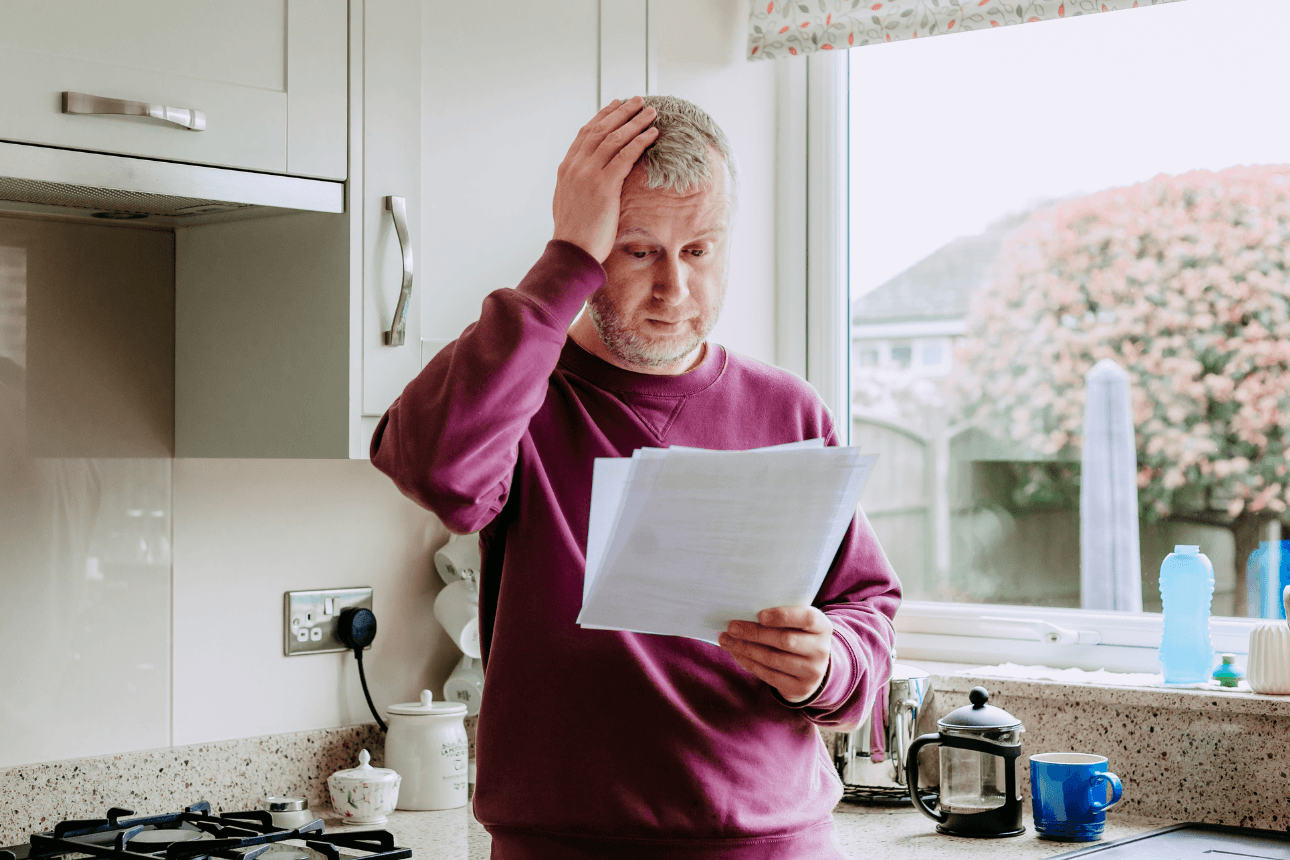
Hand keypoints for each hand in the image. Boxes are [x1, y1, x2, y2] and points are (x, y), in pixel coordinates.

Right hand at [552, 96, 658, 262]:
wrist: (571, 251)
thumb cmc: (574, 235)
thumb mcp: (569, 203)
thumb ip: (577, 186)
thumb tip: (587, 183)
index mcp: (567, 168)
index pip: (586, 133)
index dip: (603, 116)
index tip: (616, 105)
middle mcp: (576, 166)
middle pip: (601, 129)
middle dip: (621, 112)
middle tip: (637, 100)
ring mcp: (589, 174)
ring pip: (615, 138)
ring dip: (635, 122)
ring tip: (650, 112)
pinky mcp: (604, 185)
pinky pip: (626, 155)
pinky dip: (640, 141)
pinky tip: (653, 134)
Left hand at [718, 606, 833, 702]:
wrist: (812, 667)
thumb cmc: (798, 635)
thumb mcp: (798, 623)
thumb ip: (780, 616)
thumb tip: (743, 611)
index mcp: (822, 626)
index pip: (807, 618)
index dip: (783, 616)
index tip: (760, 615)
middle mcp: (821, 649)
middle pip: (785, 640)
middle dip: (754, 633)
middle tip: (732, 627)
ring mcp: (812, 671)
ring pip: (774, 659)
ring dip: (746, 649)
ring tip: (727, 640)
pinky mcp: (799, 687)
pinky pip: (769, 675)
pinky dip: (749, 663)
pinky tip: (736, 654)